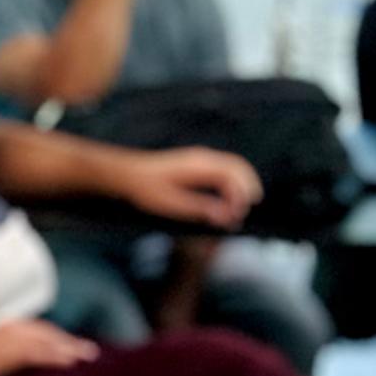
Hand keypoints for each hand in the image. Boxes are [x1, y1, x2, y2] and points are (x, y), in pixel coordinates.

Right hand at [0, 320, 98, 375]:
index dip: (50, 336)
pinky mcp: (4, 353)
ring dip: (68, 346)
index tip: (65, 343)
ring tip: (87, 354)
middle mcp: (3, 329)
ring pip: (46, 340)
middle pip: (43, 332)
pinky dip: (55, 355)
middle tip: (87, 349)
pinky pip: (37, 353)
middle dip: (65, 340)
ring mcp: (5, 340)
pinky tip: (70, 361)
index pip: (30, 330)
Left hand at [125, 147, 256, 229]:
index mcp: (199, 166)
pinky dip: (230, 183)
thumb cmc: (147, 189)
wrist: (128, 174)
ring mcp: (200, 159)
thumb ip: (201, 208)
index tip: (235, 216)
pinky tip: (227, 201)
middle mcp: (203, 158)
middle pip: (239, 168)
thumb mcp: (173, 203)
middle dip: (247, 189)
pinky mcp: (196, 164)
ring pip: (233, 168)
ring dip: (240, 186)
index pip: (232, 177)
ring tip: (239, 209)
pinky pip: (222, 170)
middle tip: (245, 211)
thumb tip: (226, 217)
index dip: (239, 197)